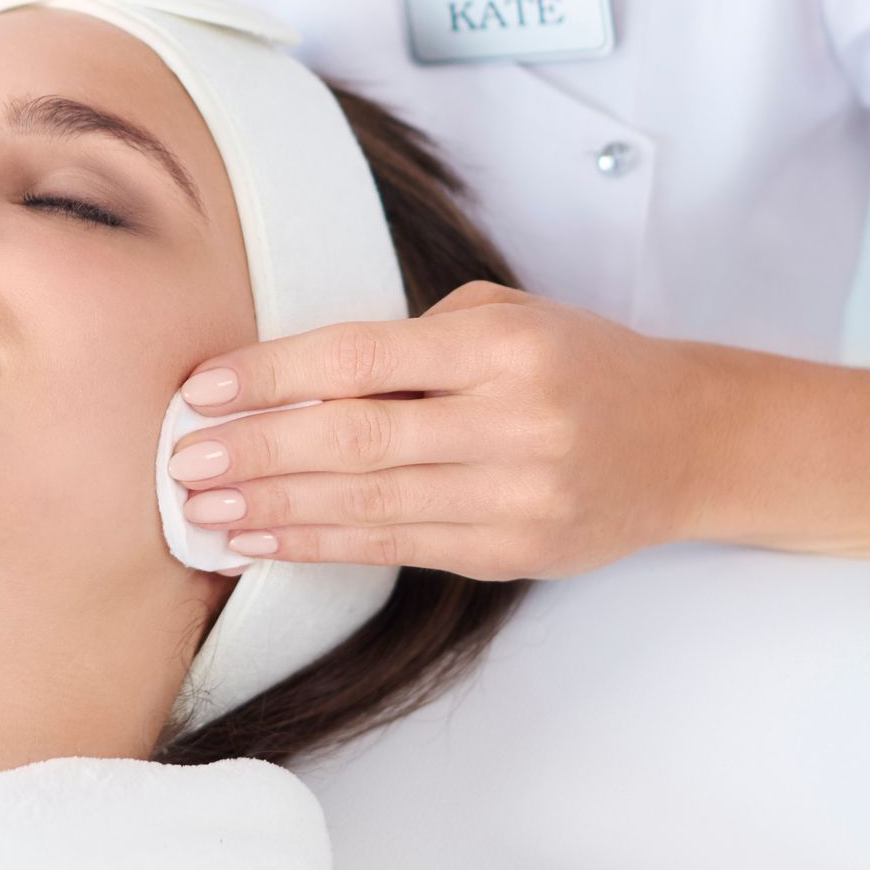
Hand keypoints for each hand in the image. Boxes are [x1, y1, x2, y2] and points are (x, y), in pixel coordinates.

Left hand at [168, 282, 707, 578]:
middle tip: (180, 463)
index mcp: (501, 345)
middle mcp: (512, 420)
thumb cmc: (577, 362)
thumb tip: (287, 379)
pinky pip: (395, 548)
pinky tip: (263, 541)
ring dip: (272, 512)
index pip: (359, 360)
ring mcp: (516, 495)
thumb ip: (409, 343)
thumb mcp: (505, 317)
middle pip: (353, 440)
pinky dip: (319, 546)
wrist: (689, 438)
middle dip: (256, 454)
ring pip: (368, 506)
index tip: (200, 391)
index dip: (270, 376)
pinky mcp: (512, 552)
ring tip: (201, 513)